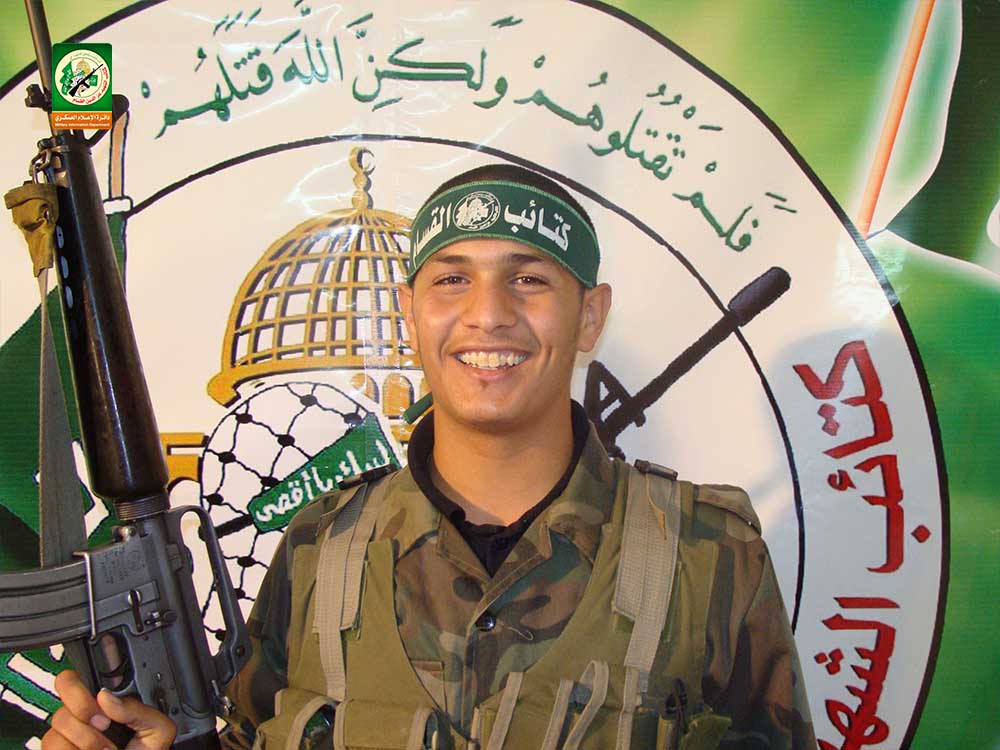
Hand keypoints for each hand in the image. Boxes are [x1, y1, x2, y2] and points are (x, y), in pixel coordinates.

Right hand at [42, 671, 176, 749]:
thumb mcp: (156, 728)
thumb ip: (136, 708)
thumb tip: (104, 696)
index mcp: (101, 705)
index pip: (69, 682)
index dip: (77, 692)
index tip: (100, 708)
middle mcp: (79, 720)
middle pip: (61, 710)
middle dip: (85, 722)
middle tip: (105, 728)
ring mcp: (66, 740)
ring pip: (54, 734)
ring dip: (85, 743)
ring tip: (106, 749)